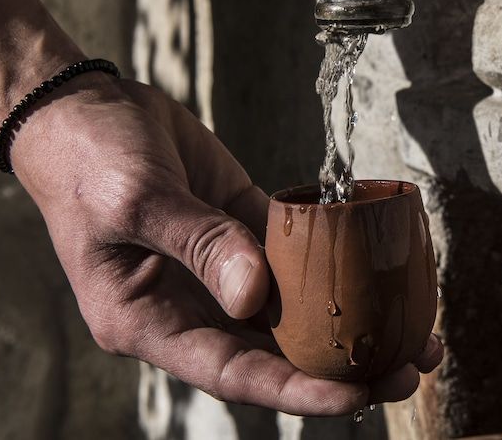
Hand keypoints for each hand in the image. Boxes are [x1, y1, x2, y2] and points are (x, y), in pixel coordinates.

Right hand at [7, 75, 443, 414]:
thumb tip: (257, 295)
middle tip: (407, 369)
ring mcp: (223, 269)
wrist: (86, 108)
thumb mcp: (135, 201)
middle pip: (276, 351)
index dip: (296, 389)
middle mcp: (194, 307)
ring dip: (352, 319)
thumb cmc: (89, 160)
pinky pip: (299, 254)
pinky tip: (382, 271)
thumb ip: (200, 244)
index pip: (233, 372)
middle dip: (343, 365)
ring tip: (415, 331)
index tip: (355, 394)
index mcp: (150, 322)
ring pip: (296, 308)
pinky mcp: (245, 229)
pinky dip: (340, 264)